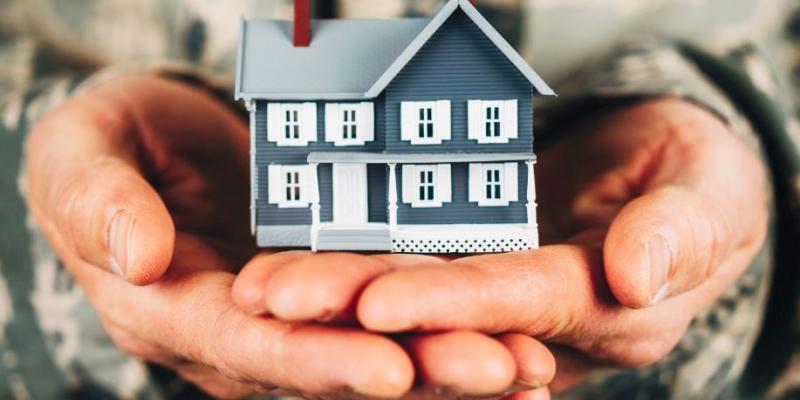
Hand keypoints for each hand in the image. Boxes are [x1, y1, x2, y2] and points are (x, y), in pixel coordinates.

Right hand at [26, 75, 556, 398]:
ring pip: (373, 349)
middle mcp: (237, 331)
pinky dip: (445, 330)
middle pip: (331, 364)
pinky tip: (512, 339)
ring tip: (528, 370)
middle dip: (417, 372)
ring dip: (450, 364)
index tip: (389, 369)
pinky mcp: (328, 289)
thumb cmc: (109, 144)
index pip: (249, 347)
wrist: (149, 142)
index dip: (318, 361)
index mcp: (173, 309)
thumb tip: (140, 254)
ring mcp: (288, 315)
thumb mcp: (82, 153)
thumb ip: (100, 204)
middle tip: (502, 373)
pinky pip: (389, 316)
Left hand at [231, 99, 768, 391]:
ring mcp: (503, 296)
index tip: (373, 305)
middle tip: (270, 299)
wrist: (673, 175)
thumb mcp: (708, 194)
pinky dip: (353, 269)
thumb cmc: (699, 181)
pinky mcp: (476, 268)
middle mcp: (543, 319)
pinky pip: (411, 270)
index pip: (518, 307)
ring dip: (334, 293)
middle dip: (356, 309)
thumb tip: (637, 274)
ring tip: (260, 288)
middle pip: (444, 314)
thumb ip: (680, 232)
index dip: (448, 307)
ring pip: (413, 297)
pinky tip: (293, 263)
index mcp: (607, 310)